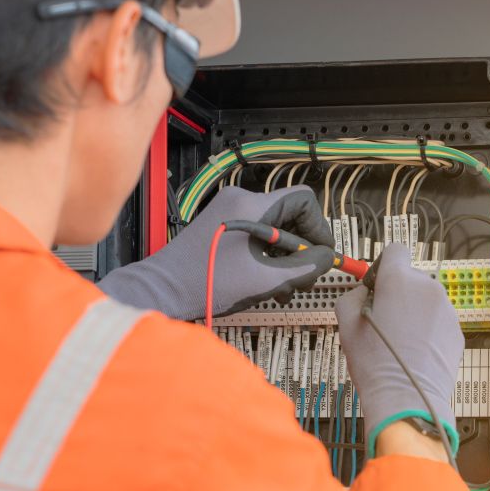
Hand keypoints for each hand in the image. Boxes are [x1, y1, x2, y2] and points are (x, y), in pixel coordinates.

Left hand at [98, 186, 335, 320]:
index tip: (321, 254)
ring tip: (283, 287)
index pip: (303, 200)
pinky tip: (265, 283)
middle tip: (304, 276)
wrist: (162, 290)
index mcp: (251, 206)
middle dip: (301, 248)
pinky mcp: (221, 228)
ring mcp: (228, 213)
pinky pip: (256, 236)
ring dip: (284, 258)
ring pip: (274, 229)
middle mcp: (240, 201)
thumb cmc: (204, 283)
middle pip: (289, 215)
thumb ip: (303, 267)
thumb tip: (327, 259)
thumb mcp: (265, 279)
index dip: (319, 228)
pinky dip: (266, 257)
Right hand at [334, 243, 463, 458]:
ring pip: (425, 300)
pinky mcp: (456, 330)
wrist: (406, 396)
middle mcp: (427, 287)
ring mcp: (446, 309)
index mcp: (399, 279)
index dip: (384, 266)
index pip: (395, 250)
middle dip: (398, 293)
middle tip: (384, 320)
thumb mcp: (345, 322)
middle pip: (411, 278)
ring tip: (400, 340)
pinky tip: (414, 351)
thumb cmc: (374, 361)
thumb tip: (365, 291)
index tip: (377, 286)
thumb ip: (353, 294)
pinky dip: (428, 330)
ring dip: (414, 312)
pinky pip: (438, 321)